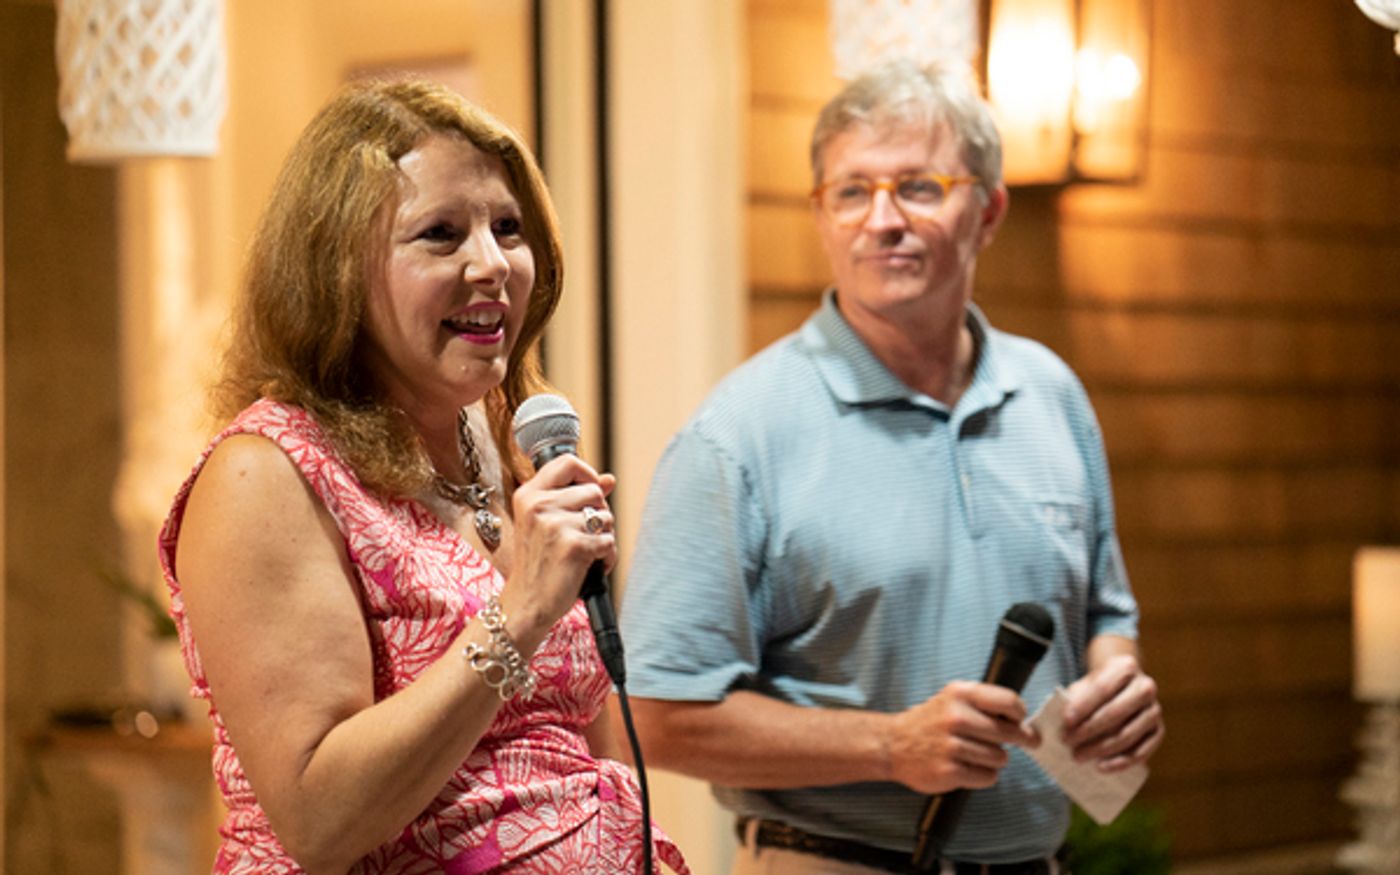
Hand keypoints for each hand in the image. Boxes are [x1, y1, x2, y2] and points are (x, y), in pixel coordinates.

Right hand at [499, 454, 616, 648]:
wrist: (526, 603)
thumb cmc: (538, 564)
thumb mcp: (547, 524)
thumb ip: (575, 497)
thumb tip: (609, 479)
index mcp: (528, 495)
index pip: (567, 462)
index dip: (588, 474)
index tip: (591, 491)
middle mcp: (538, 505)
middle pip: (594, 490)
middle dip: (599, 513)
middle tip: (584, 535)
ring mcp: (555, 525)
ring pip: (605, 517)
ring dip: (604, 537)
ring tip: (585, 553)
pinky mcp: (573, 545)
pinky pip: (609, 541)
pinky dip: (606, 558)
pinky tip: (589, 567)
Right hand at [886, 681, 1036, 794]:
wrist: (892, 744)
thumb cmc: (929, 723)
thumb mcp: (953, 699)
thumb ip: (986, 705)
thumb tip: (1026, 724)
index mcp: (960, 694)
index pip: (1009, 702)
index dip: (1020, 714)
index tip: (1020, 721)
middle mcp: (956, 717)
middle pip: (1010, 733)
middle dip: (1018, 740)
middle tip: (1020, 741)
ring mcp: (952, 746)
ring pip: (1000, 757)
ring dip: (994, 759)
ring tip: (975, 754)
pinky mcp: (950, 771)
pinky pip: (988, 776)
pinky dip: (983, 775)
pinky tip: (967, 767)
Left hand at [1061, 653, 1162, 771]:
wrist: (1123, 687)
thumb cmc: (1096, 689)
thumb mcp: (1083, 685)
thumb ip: (1070, 700)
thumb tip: (1054, 727)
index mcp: (1125, 667)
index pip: (1102, 688)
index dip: (1083, 706)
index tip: (1066, 722)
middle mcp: (1145, 687)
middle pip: (1116, 712)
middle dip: (1089, 729)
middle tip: (1067, 742)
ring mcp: (1154, 710)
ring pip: (1129, 734)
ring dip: (1101, 748)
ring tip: (1077, 756)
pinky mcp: (1158, 731)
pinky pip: (1142, 751)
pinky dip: (1121, 762)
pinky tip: (1101, 767)